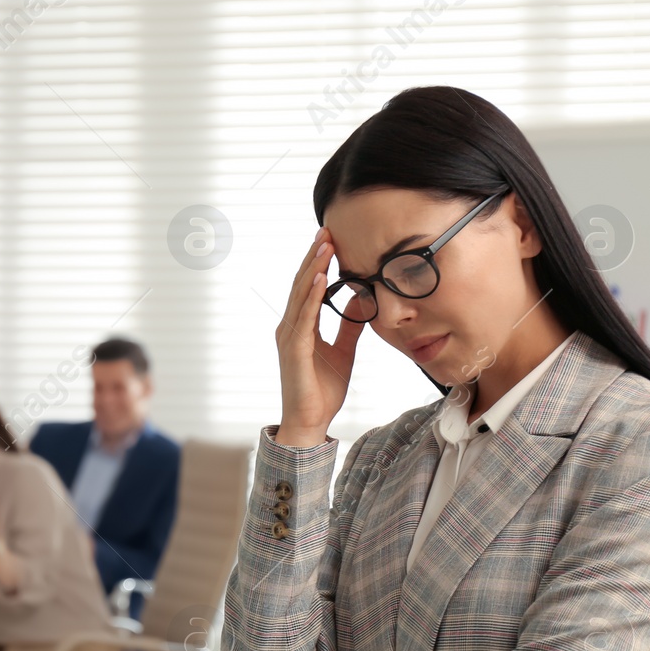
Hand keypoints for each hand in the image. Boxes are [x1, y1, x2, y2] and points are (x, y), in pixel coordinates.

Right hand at [276, 228, 362, 445]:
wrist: (310, 420)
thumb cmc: (322, 390)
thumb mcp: (344, 350)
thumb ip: (349, 324)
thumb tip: (359, 299)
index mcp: (300, 327)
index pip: (308, 287)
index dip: (318, 263)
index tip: (330, 239)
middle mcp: (290, 327)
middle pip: (302, 284)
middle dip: (314, 256)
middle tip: (327, 230)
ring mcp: (290, 337)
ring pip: (301, 295)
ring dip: (313, 268)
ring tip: (324, 245)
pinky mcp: (294, 349)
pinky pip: (304, 317)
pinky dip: (312, 296)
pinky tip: (320, 278)